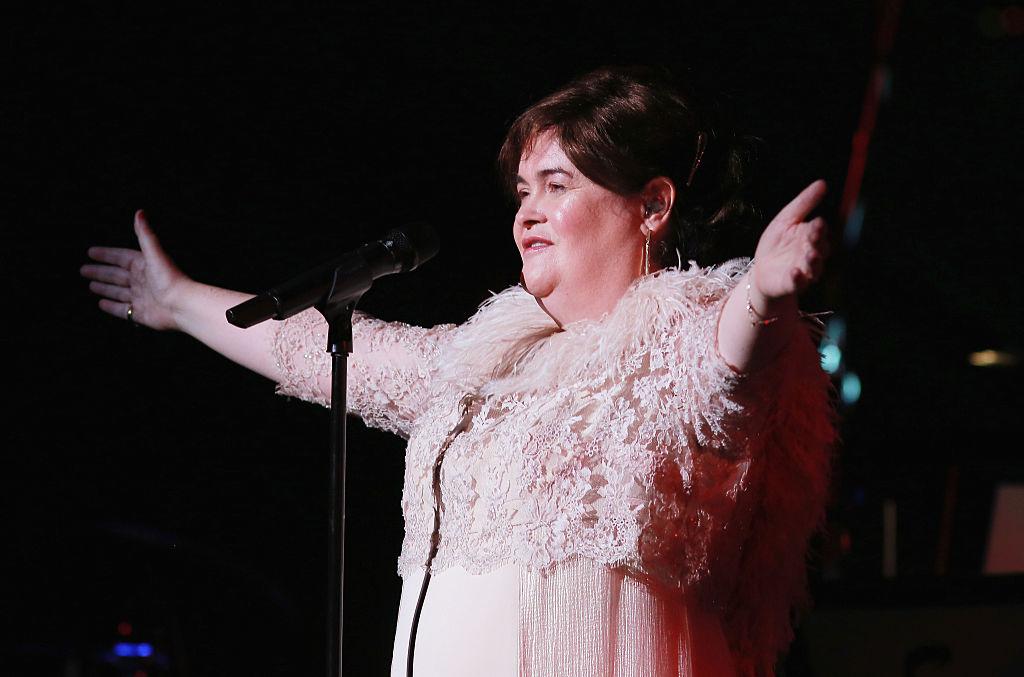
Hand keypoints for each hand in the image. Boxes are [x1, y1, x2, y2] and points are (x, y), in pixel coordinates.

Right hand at [80, 210, 190, 329]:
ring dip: (105, 288)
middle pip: (116, 275)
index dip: (106, 255)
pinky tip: (101, 303)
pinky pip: (123, 310)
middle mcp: (142, 281)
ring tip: (91, 285)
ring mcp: (141, 297)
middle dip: (100, 272)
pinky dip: (112, 306)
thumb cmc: (170, 279)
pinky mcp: (141, 313)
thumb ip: (145, 234)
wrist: (182, 305)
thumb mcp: (154, 253)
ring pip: (118, 291)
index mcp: (143, 266)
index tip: (91, 252)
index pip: (120, 258)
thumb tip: (139, 212)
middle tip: (83, 270)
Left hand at [751, 179, 829, 299]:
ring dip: (814, 261)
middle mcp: (812, 254)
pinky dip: (798, 279)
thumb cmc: (777, 243)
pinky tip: (795, 272)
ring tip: (810, 255)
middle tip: (814, 236)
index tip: (818, 222)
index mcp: (812, 236)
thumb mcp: (787, 219)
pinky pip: (798, 283)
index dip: (820, 228)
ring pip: (815, 267)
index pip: (820, 231)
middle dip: (818, 242)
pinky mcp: (792, 284)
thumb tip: (822, 183)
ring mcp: (804, 270)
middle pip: (821, 248)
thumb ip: (804, 203)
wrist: (762, 270)